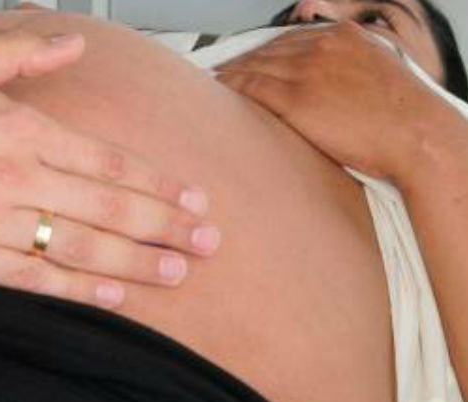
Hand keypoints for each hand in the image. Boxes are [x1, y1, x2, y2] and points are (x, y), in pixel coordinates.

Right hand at [0, 31, 219, 309]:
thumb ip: (22, 52)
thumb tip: (74, 43)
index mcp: (19, 128)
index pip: (106, 161)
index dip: (157, 184)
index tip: (194, 200)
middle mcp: (14, 175)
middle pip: (107, 205)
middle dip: (165, 226)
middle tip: (210, 243)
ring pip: (79, 245)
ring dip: (137, 260)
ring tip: (180, 272)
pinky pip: (31, 278)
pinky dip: (77, 289)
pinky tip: (115, 295)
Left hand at [216, 21, 444, 179]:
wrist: (416, 135)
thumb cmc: (404, 116)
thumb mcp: (380, 71)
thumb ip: (351, 65)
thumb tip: (333, 79)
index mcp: (346, 37)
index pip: (292, 39)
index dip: (266, 50)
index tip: (251, 58)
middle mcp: (323, 47)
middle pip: (270, 50)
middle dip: (244, 59)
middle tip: (222, 69)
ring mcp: (308, 71)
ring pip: (256, 65)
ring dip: (231, 72)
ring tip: (214, 80)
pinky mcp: (296, 99)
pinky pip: (252, 86)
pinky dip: (231, 86)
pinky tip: (218, 90)